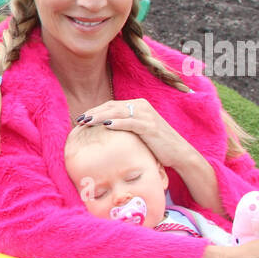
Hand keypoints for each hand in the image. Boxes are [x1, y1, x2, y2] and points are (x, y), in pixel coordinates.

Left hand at [78, 97, 197, 171]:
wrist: (178, 152)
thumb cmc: (155, 144)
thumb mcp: (137, 132)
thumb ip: (123, 127)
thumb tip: (103, 131)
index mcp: (138, 105)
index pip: (111, 105)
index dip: (95, 111)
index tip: (81, 118)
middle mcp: (142, 106)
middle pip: (112, 107)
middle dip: (94, 113)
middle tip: (80, 120)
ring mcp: (146, 115)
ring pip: (118, 113)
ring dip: (101, 117)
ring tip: (87, 122)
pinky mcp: (150, 126)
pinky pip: (131, 123)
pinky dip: (118, 123)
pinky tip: (106, 126)